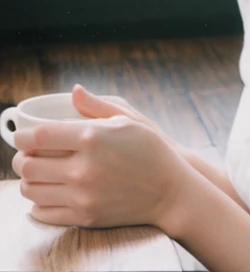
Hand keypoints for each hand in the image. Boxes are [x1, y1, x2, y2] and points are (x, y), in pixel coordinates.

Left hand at [11, 93, 190, 229]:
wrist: (171, 190)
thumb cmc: (152, 147)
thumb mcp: (128, 117)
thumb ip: (96, 105)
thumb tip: (74, 90)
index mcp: (92, 137)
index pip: (39, 136)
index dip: (22, 136)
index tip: (20, 136)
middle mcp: (84, 168)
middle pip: (30, 165)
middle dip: (21, 158)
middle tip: (26, 155)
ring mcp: (83, 195)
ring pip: (32, 190)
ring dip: (27, 181)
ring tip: (35, 174)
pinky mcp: (85, 216)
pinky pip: (45, 213)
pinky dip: (38, 203)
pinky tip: (47, 193)